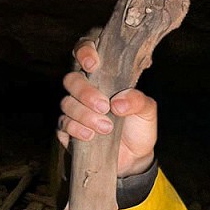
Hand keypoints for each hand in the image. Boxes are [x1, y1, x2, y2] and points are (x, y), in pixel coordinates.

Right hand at [57, 38, 158, 177]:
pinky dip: (75, 128)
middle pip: (71, 79)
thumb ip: (138, 100)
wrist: (134, 158)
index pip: (86, 52)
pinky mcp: (68, 129)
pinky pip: (62, 123)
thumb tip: (118, 102)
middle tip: (104, 106)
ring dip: (85, 115)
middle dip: (85, 92)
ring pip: (66, 103)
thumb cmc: (139, 128)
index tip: (92, 64)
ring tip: (106, 128)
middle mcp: (86, 90)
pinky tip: (90, 135)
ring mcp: (75, 109)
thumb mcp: (147, 111)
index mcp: (105, 76)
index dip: (84, 51)